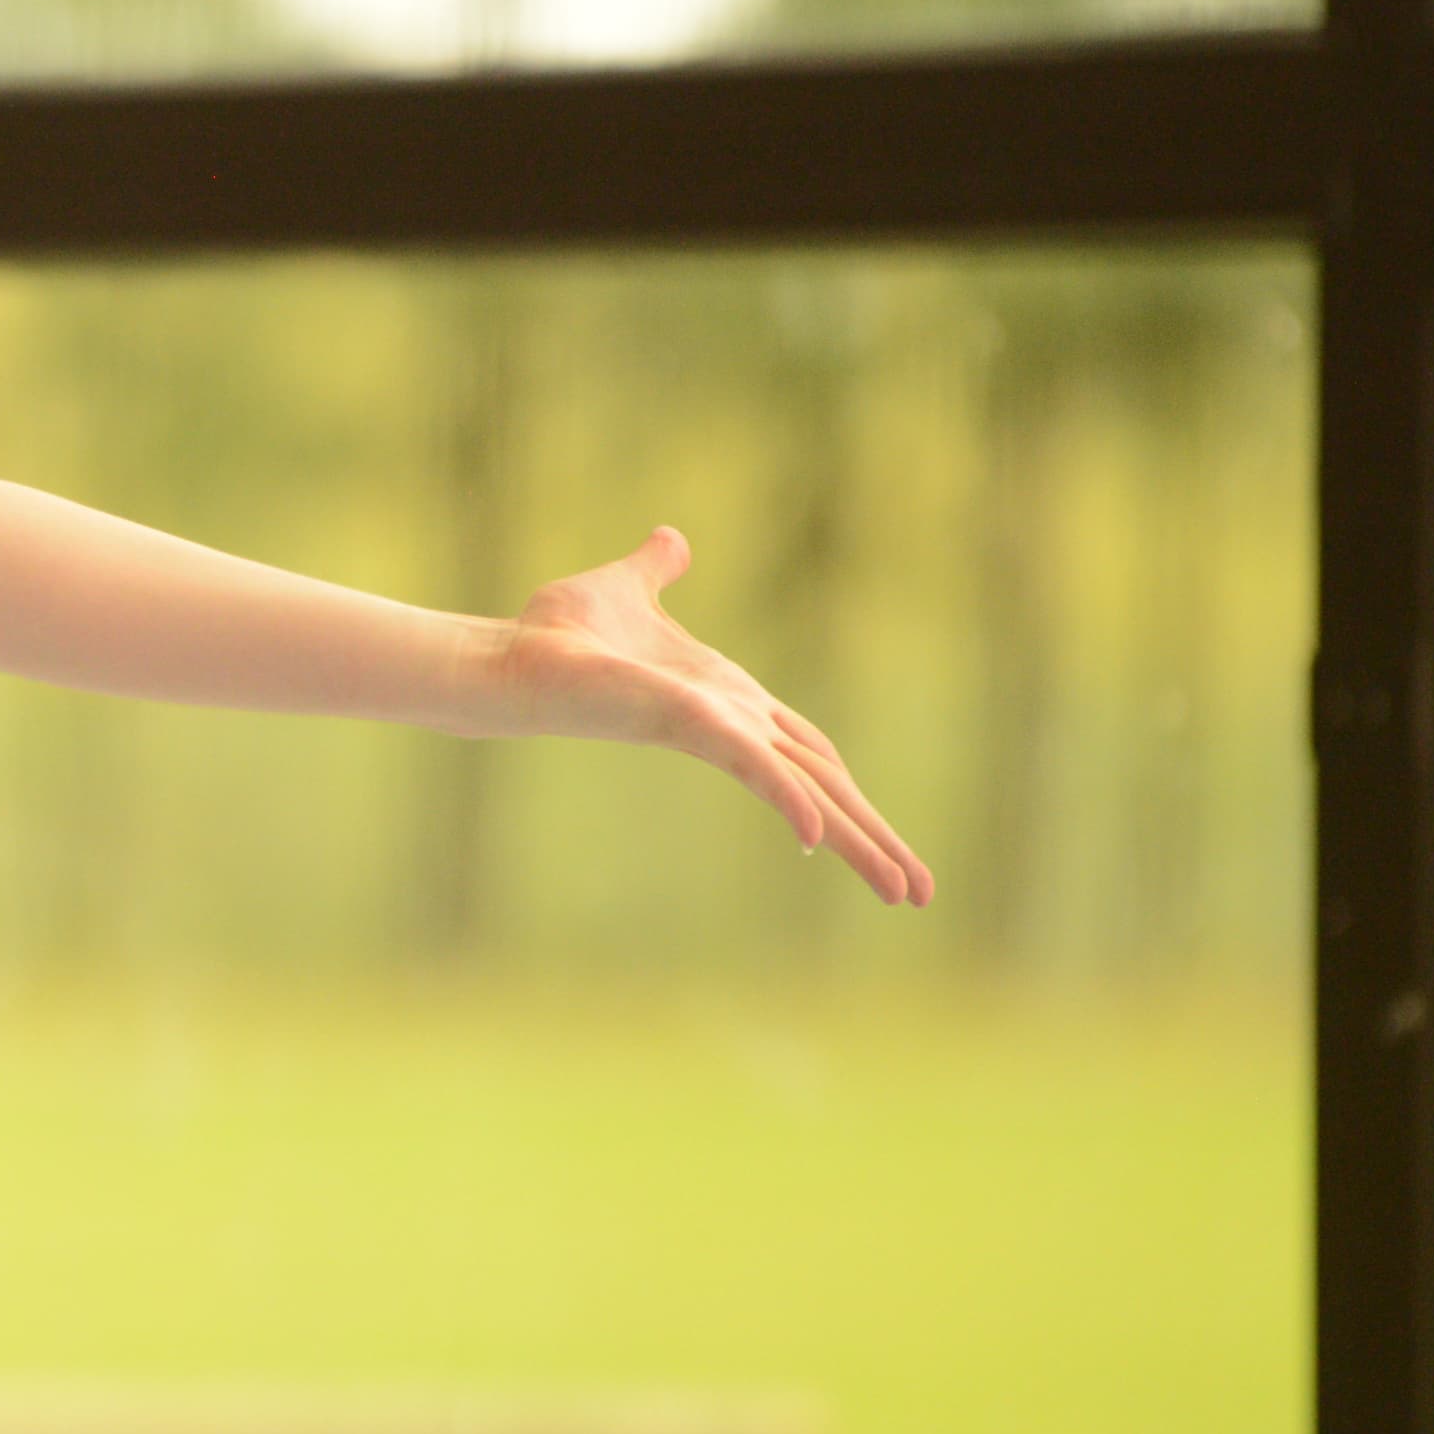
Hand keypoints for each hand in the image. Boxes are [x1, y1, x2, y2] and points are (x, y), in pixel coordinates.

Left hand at [488, 526, 932, 906]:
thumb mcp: (626, 587)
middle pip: (826, 785)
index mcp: (732, 700)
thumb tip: (672, 537)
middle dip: (877, 838)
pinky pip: (754, 767)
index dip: (854, 790)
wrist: (512, 654)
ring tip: (905, 894)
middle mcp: (734, 725)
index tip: (889, 839)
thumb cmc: (561, 633)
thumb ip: (656, 568)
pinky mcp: (690, 726)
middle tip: (922, 895)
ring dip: (859, 840)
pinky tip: (819, 838)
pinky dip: (789, 798)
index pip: (812, 753)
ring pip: (807, 789)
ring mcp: (716, 731)